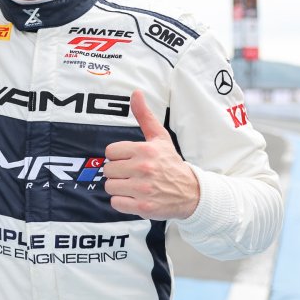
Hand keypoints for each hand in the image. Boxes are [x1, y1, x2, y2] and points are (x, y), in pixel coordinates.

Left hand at [102, 90, 199, 219]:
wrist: (191, 192)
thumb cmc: (171, 163)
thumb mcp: (160, 138)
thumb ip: (145, 116)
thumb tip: (136, 92)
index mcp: (145, 150)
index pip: (110, 152)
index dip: (118, 156)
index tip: (130, 159)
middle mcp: (144, 168)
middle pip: (108, 169)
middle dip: (118, 172)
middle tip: (132, 173)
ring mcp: (143, 189)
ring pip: (110, 186)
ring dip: (119, 187)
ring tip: (133, 185)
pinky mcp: (143, 207)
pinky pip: (115, 203)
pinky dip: (122, 202)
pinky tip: (134, 197)